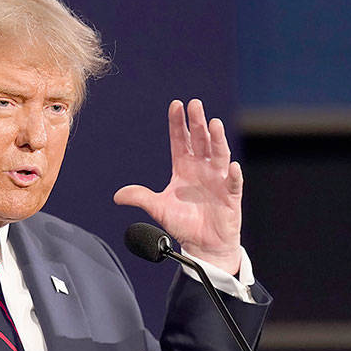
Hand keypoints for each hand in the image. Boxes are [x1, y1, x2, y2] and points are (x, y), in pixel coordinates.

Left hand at [114, 99, 242, 273]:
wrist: (204, 245)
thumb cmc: (184, 224)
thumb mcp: (159, 209)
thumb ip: (141, 198)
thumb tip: (118, 196)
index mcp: (184, 167)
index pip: (181, 140)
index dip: (178, 123)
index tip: (176, 105)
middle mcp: (202, 168)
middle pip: (200, 141)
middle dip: (197, 122)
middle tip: (195, 104)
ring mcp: (218, 180)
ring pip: (219, 155)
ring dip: (217, 140)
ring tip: (214, 124)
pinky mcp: (231, 195)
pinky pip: (233, 183)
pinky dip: (233, 175)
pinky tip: (231, 166)